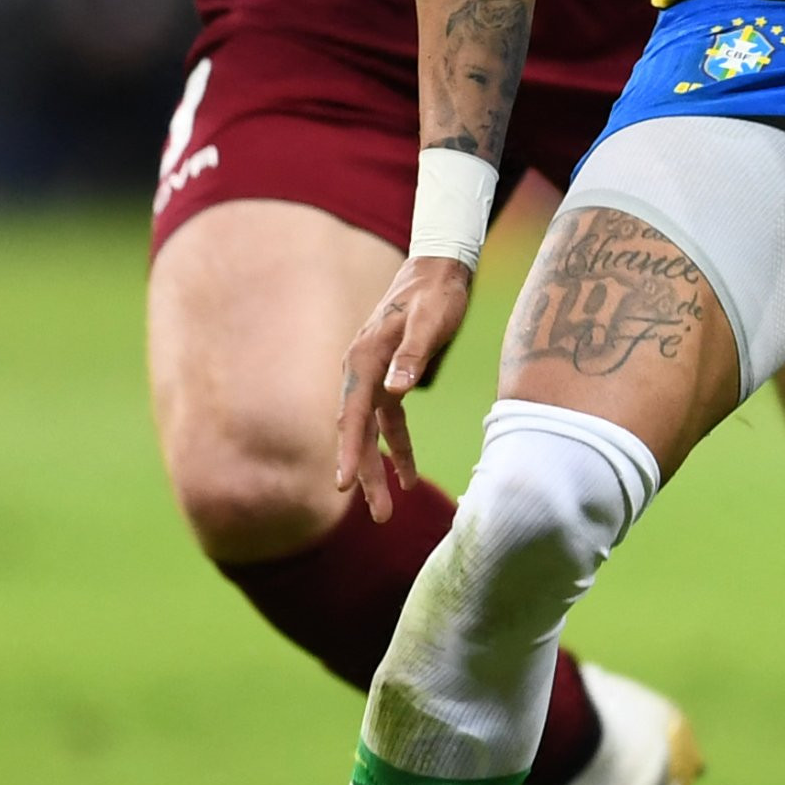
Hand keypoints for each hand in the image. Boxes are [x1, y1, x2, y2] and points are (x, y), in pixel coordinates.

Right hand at [335, 256, 474, 521]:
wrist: (439, 268)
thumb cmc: (436, 294)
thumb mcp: (430, 321)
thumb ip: (412, 355)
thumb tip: (395, 391)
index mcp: (364, 360)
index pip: (352, 415)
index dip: (350, 453)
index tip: (345, 487)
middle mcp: (360, 371)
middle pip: (357, 432)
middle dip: (364, 475)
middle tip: (380, 516)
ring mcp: (372, 376)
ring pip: (371, 433)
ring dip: (379, 469)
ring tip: (388, 510)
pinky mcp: (388, 379)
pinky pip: (388, 423)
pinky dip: (396, 448)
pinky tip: (407, 475)